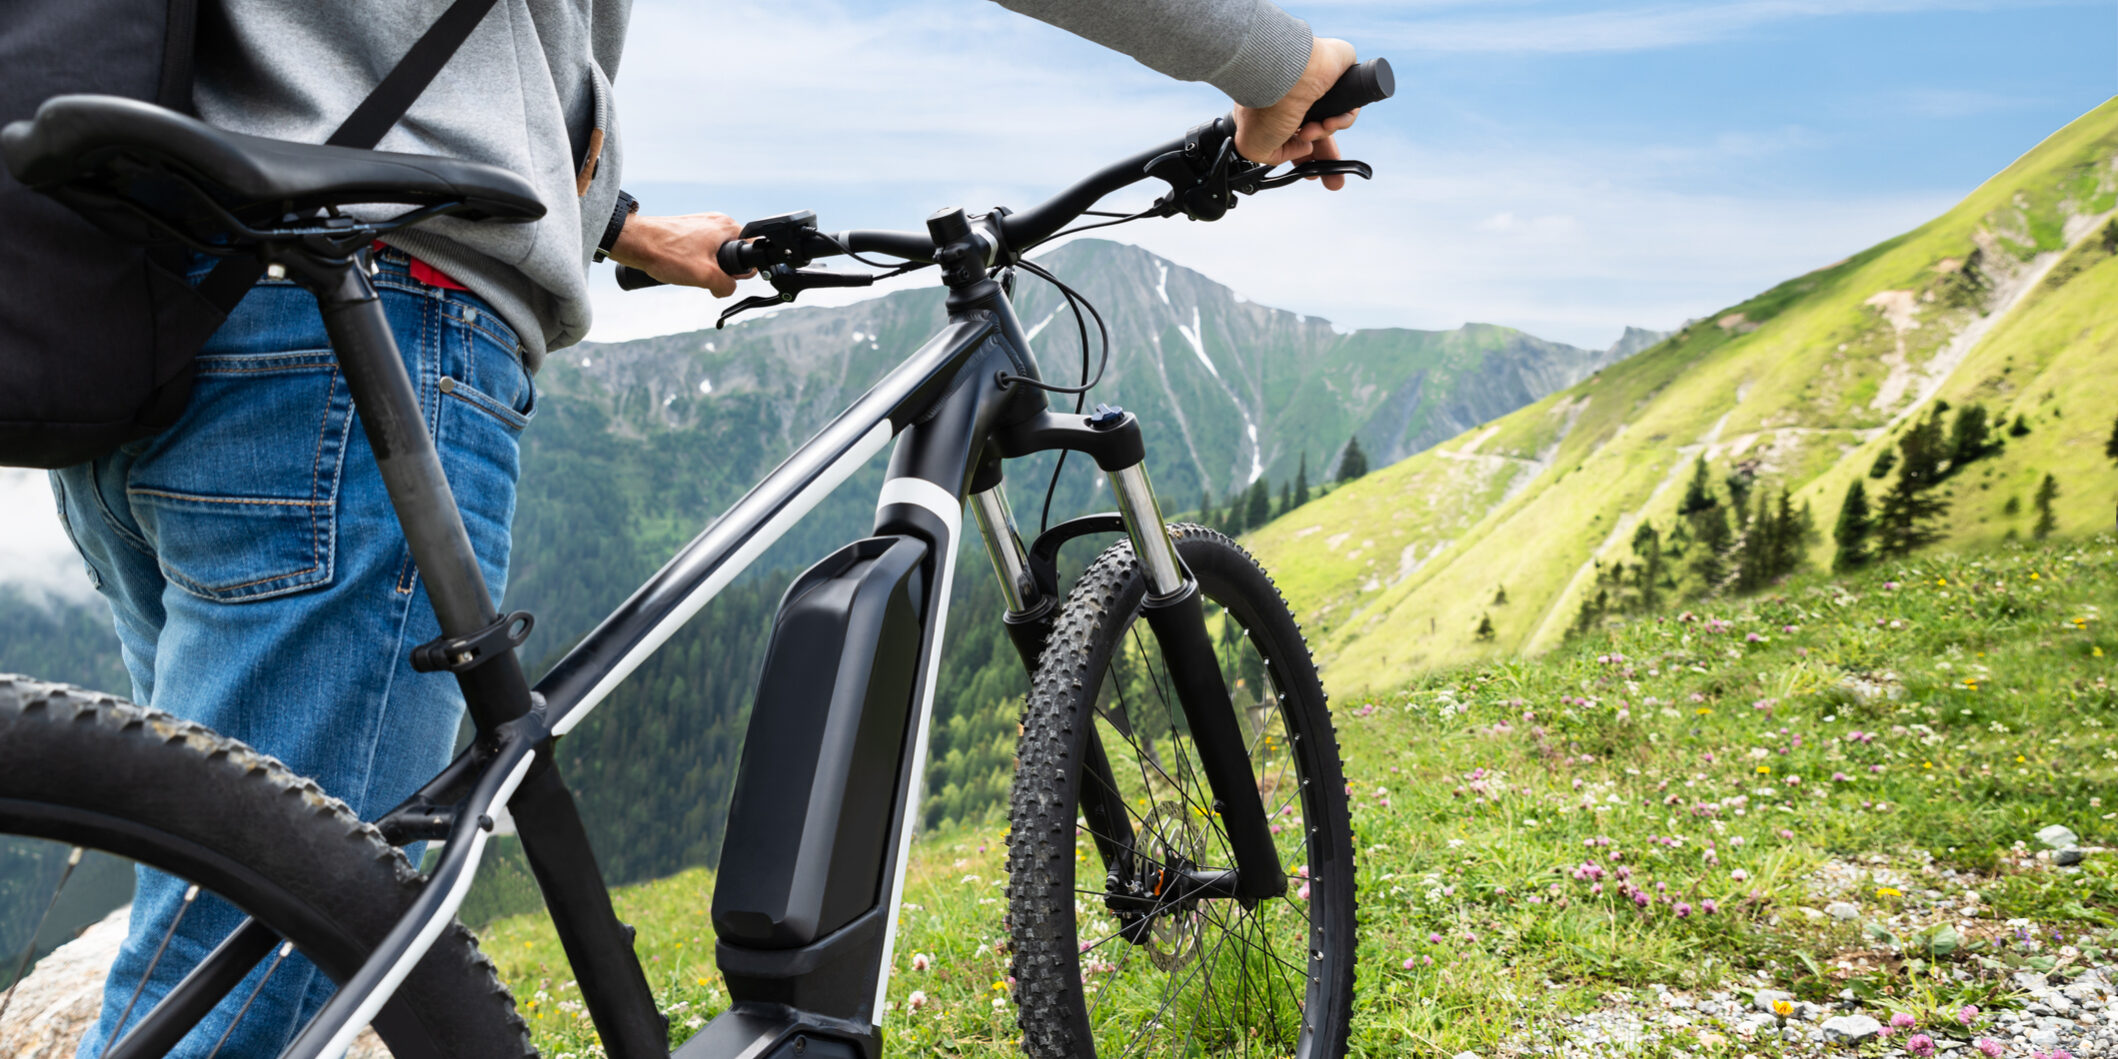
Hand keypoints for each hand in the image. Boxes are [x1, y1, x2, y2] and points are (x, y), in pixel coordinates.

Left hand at [607, 212, 752, 296]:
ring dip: (707, 267)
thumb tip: (728, 289)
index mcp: (727, 226)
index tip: (723, 277)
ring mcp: (701, 223)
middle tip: (703, 276)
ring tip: (688, 270)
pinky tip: (681, 265)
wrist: (635, 242)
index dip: (740, 271)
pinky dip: (695, 261)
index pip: (750, 251)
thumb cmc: (667, 253)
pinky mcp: (688, 229)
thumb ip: (727, 285)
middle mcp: (716, 221)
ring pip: (716, 253)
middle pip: (733, 254)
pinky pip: (701, 250)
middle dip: (722, 270)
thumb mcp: (706, 276)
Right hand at [1232, 37, 1359, 189]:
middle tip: (1335, 183)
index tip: (1310, 175)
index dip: (1301, 156)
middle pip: (1317, 131)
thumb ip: (1274, 158)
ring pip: (1330, 120)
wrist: (1284, 72)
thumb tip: (1305, 149)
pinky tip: (1330, 121)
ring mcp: (1316, 84)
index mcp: (1271, 108)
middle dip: (1326, 159)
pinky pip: (1348, 105)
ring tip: (1315, 132)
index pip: (1291, 135)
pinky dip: (1342, 119)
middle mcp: (1294, 97)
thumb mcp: (1254, 147)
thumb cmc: (1265, 104)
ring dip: (1325, 135)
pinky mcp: (1339, 73)